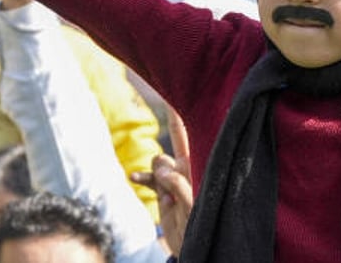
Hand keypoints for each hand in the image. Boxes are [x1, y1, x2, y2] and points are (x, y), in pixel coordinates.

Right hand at [131, 105, 191, 256]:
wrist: (195, 246)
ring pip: (159, 161)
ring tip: (170, 202)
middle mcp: (191, 166)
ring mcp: (176, 177)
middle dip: (174, 125)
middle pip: (179, 139)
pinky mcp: (164, 189)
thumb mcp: (196, 206)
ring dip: (158, 177)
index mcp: (204, 165)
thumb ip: (179, 184)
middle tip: (172, 110)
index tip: (186, 94)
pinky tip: (134, 179)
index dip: (192, 116)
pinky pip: (150, 178)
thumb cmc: (206, 224)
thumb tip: (160, 167)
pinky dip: (143, 178)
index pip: (199, 136)